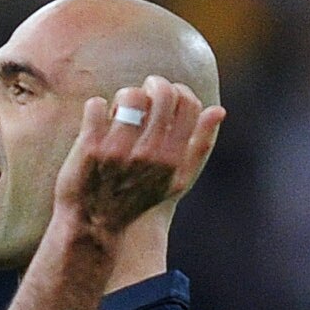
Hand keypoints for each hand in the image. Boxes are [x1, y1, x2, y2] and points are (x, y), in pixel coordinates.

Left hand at [53, 76, 227, 240]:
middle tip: (144, 94)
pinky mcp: (90, 147)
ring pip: (130, 95)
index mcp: (173, 159)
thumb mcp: (176, 180)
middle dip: (153, 85)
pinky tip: (98, 122)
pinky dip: (96, 109)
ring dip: (124, 97)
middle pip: (162, 92)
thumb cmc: (139, 198)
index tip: (166, 98)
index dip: (178, 91)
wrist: (95, 224)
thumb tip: (219, 110)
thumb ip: (199, 145)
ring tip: (120, 111)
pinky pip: (96, 105)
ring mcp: (119, 150)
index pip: (188, 103)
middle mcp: (149, 154)